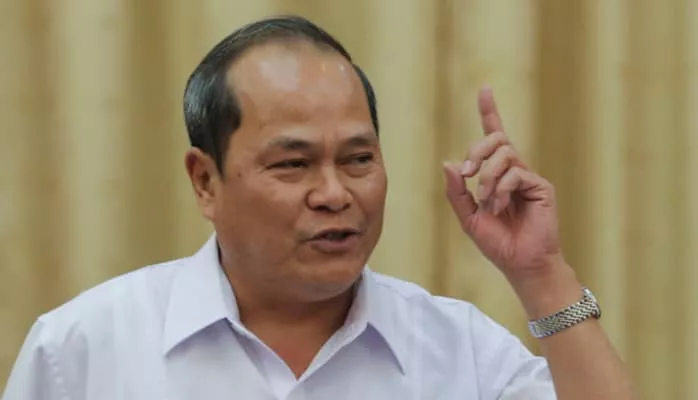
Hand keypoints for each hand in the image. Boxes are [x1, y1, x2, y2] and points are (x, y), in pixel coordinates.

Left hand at [443, 86, 563, 280]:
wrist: (521, 264)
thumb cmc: (497, 243)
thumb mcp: (468, 217)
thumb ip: (457, 192)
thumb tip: (448, 163)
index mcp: (497, 175)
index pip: (494, 136)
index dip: (489, 111)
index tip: (485, 89)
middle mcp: (514, 171)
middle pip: (496, 139)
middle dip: (477, 151)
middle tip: (467, 174)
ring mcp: (529, 178)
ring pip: (505, 153)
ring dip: (488, 176)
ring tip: (487, 200)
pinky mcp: (541, 187)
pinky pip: (516, 173)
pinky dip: (501, 189)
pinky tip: (499, 206)